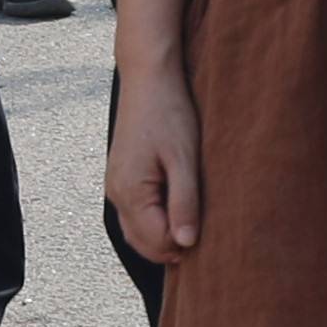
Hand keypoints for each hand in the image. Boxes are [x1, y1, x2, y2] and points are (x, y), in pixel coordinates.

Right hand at [105, 55, 205, 264]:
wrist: (148, 79)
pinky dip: (153, 223)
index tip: (211, 232)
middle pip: (143, 243)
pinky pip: (134, 215)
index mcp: (131, 192)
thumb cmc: (169, 114)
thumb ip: (185, 203)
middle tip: (205, 235)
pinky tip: (175, 213)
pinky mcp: (120, 178)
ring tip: (193, 225)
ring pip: (136, 232)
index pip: (156, 241)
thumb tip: (187, 244)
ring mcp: (115, 187)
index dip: (184, 244)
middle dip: (172, 247)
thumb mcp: (184, 159)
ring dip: (162, 237)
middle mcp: (116, 194)